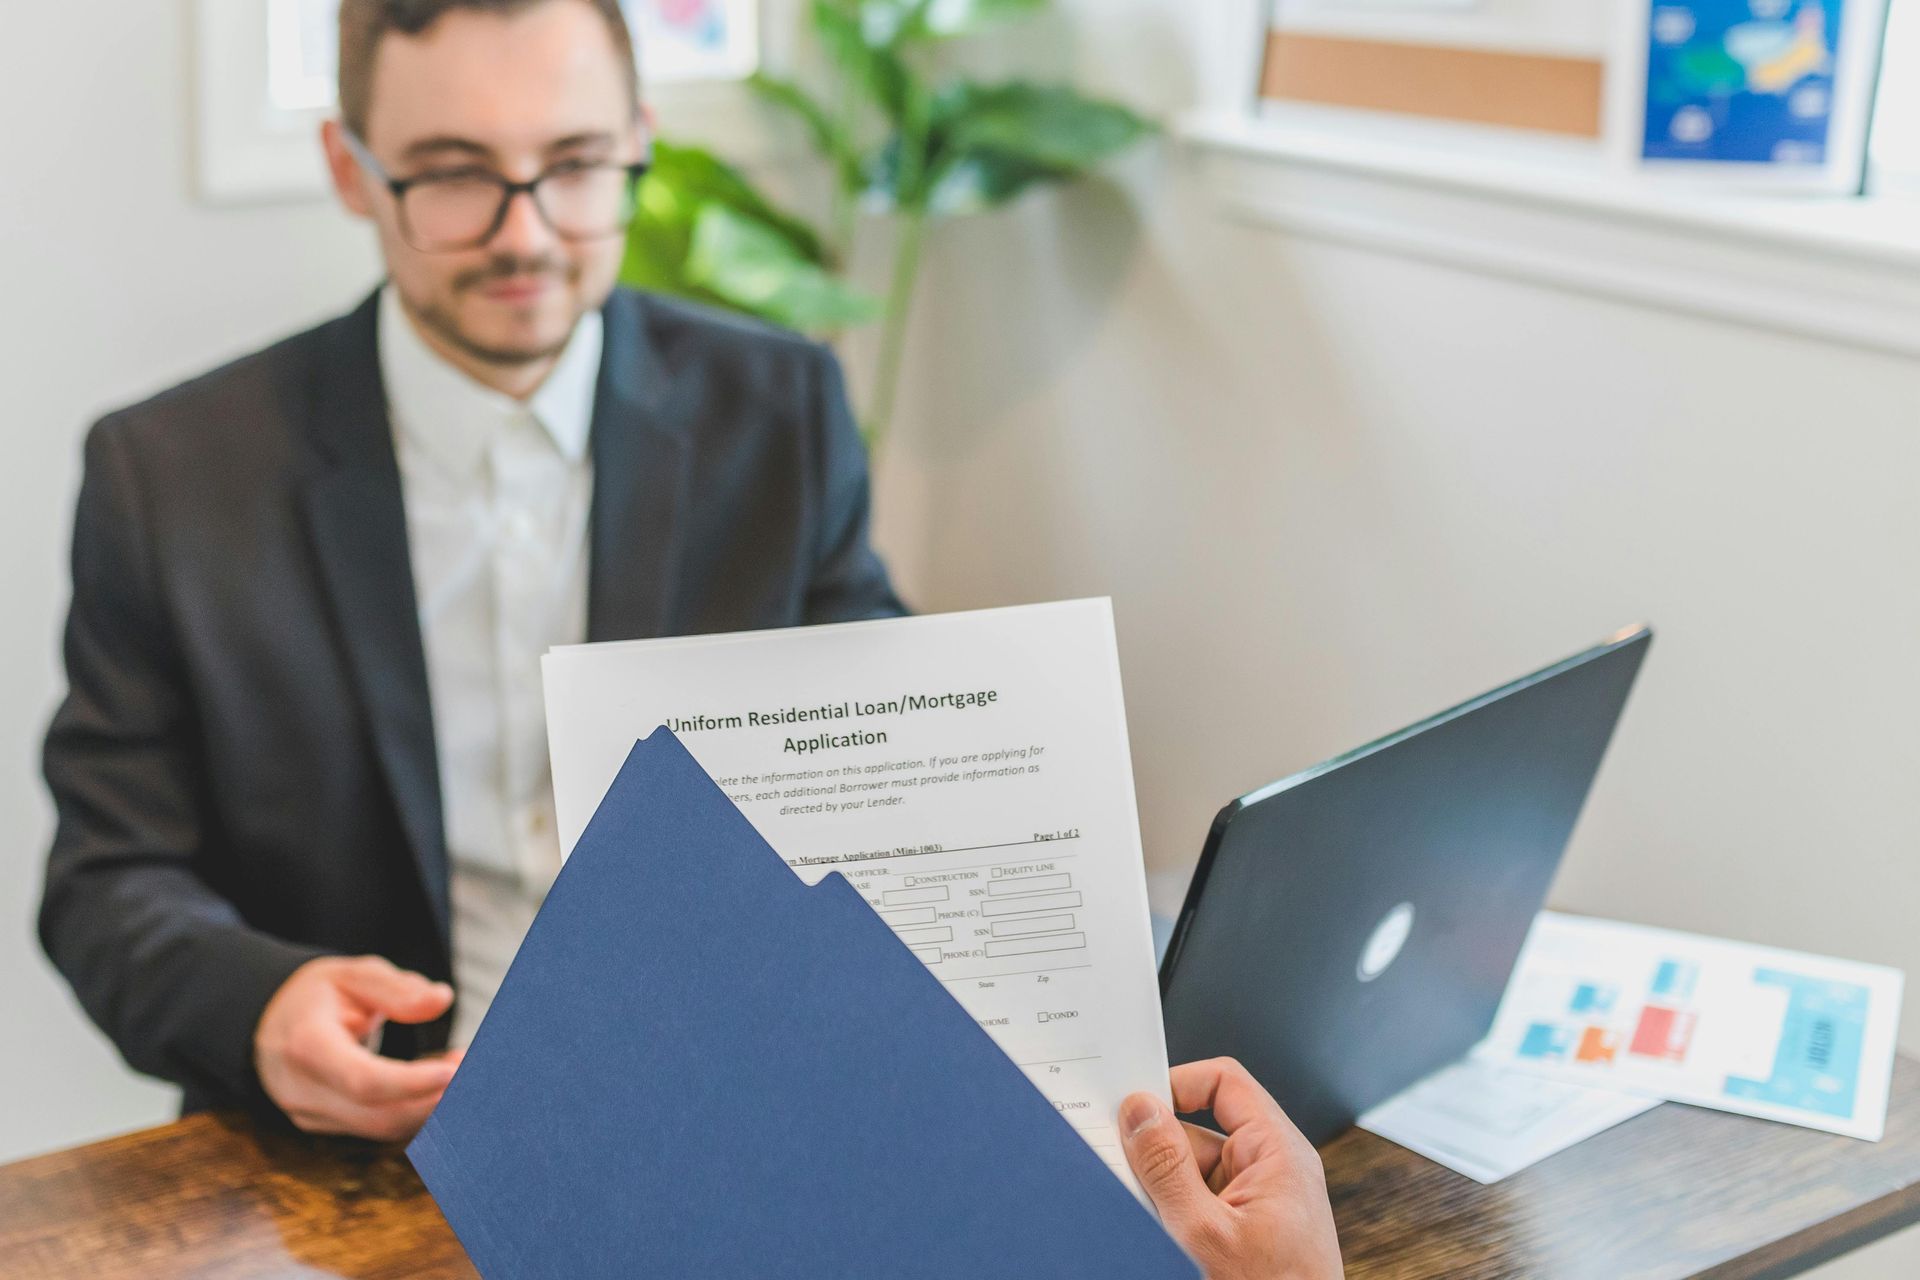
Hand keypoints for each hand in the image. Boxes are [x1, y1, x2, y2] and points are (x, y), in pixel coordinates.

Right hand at [254, 955, 462, 1140]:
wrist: (267, 1022)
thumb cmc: (317, 995)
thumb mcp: (353, 974)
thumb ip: (396, 988)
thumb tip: (441, 999)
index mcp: (305, 1045)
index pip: (363, 1080)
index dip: (412, 1082)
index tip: (455, 1070)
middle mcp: (302, 1090)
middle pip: (378, 1114)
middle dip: (434, 1098)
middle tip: (476, 1068)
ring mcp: (310, 1114)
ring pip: (380, 1127)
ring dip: (429, 1106)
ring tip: (461, 1070)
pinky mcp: (323, 1125)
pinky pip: (373, 1127)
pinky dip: (411, 1110)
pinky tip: (437, 1085)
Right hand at [1121, 1058, 1342, 1279]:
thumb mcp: (1204, 1233)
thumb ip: (1166, 1167)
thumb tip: (1140, 1110)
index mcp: (1278, 1153)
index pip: (1223, 1082)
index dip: (1176, 1083)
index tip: (1131, 1106)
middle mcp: (1271, 1171)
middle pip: (1198, 1129)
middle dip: (1157, 1150)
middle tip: (1119, 1165)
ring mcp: (1258, 1204)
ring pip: (1192, 1171)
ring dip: (1160, 1189)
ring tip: (1148, 1219)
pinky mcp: (1245, 1232)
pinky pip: (1198, 1204)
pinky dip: (1171, 1215)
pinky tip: (1157, 1235)